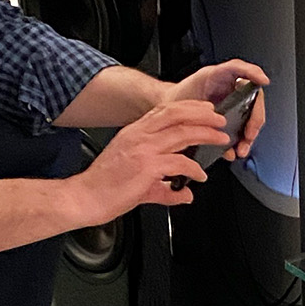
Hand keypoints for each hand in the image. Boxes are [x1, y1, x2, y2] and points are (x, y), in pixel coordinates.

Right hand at [68, 100, 231, 220]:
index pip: (165, 110)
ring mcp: (143, 150)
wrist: (84, 198)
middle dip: (203, 114)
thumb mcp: (139, 181)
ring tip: (220, 139)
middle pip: (177, 114)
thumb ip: (164, 187)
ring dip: (206, 134)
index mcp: (134, 132)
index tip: (204, 110)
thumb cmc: (104, 187)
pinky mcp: (147, 167)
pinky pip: (179, 162)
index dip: (188, 107)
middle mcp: (139, 136)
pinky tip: (200, 175)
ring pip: (183, 133)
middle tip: (219, 120)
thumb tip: (183, 193)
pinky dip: (194, 168)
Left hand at [164, 59, 268, 159]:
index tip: (258, 110)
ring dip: (245, 142)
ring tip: (240, 149)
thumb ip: (238, 68)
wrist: (167, 106)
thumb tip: (260, 76)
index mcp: (236, 87)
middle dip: (253, 128)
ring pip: (245, 131)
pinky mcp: (219, 131)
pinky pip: (231, 142)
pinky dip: (232, 149)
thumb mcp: (212, 72)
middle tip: (248, 136)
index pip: (256, 96)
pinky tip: (228, 152)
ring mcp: (228, 118)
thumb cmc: (188, 88)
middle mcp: (235, 102)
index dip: (258, 110)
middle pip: (253, 116)